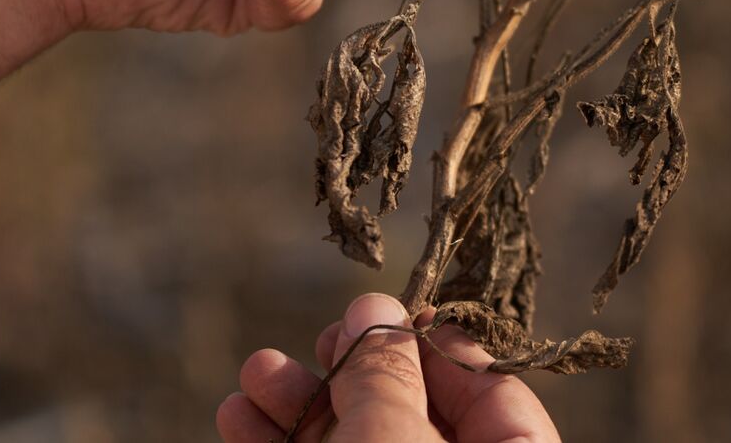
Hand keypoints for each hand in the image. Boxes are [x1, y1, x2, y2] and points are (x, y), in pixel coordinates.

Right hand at [218, 293, 558, 441]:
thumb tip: (375, 308)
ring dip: (299, 407)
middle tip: (316, 341)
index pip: (491, 387)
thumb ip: (386, 375)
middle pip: (412, 413)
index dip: (429, 343)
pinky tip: (239, 422)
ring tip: (253, 376)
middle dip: (348, 372)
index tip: (375, 312)